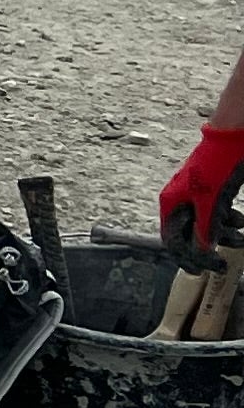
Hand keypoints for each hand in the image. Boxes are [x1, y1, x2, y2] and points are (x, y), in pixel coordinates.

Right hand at [162, 123, 243, 251]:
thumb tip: (200, 250)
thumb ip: (204, 227)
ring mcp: (197, 196)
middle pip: (190, 235)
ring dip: (224, 234)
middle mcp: (180, 200)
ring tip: (240, 235)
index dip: (185, 258)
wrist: (232, 137)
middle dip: (209, 248)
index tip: (202, 271)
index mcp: (172, 202)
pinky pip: (217, 215)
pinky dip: (228, 221)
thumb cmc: (218, 164)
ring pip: (206, 226)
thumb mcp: (211, 201)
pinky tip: (239, 221)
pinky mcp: (212, 192)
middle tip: (223, 263)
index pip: (171, 240)